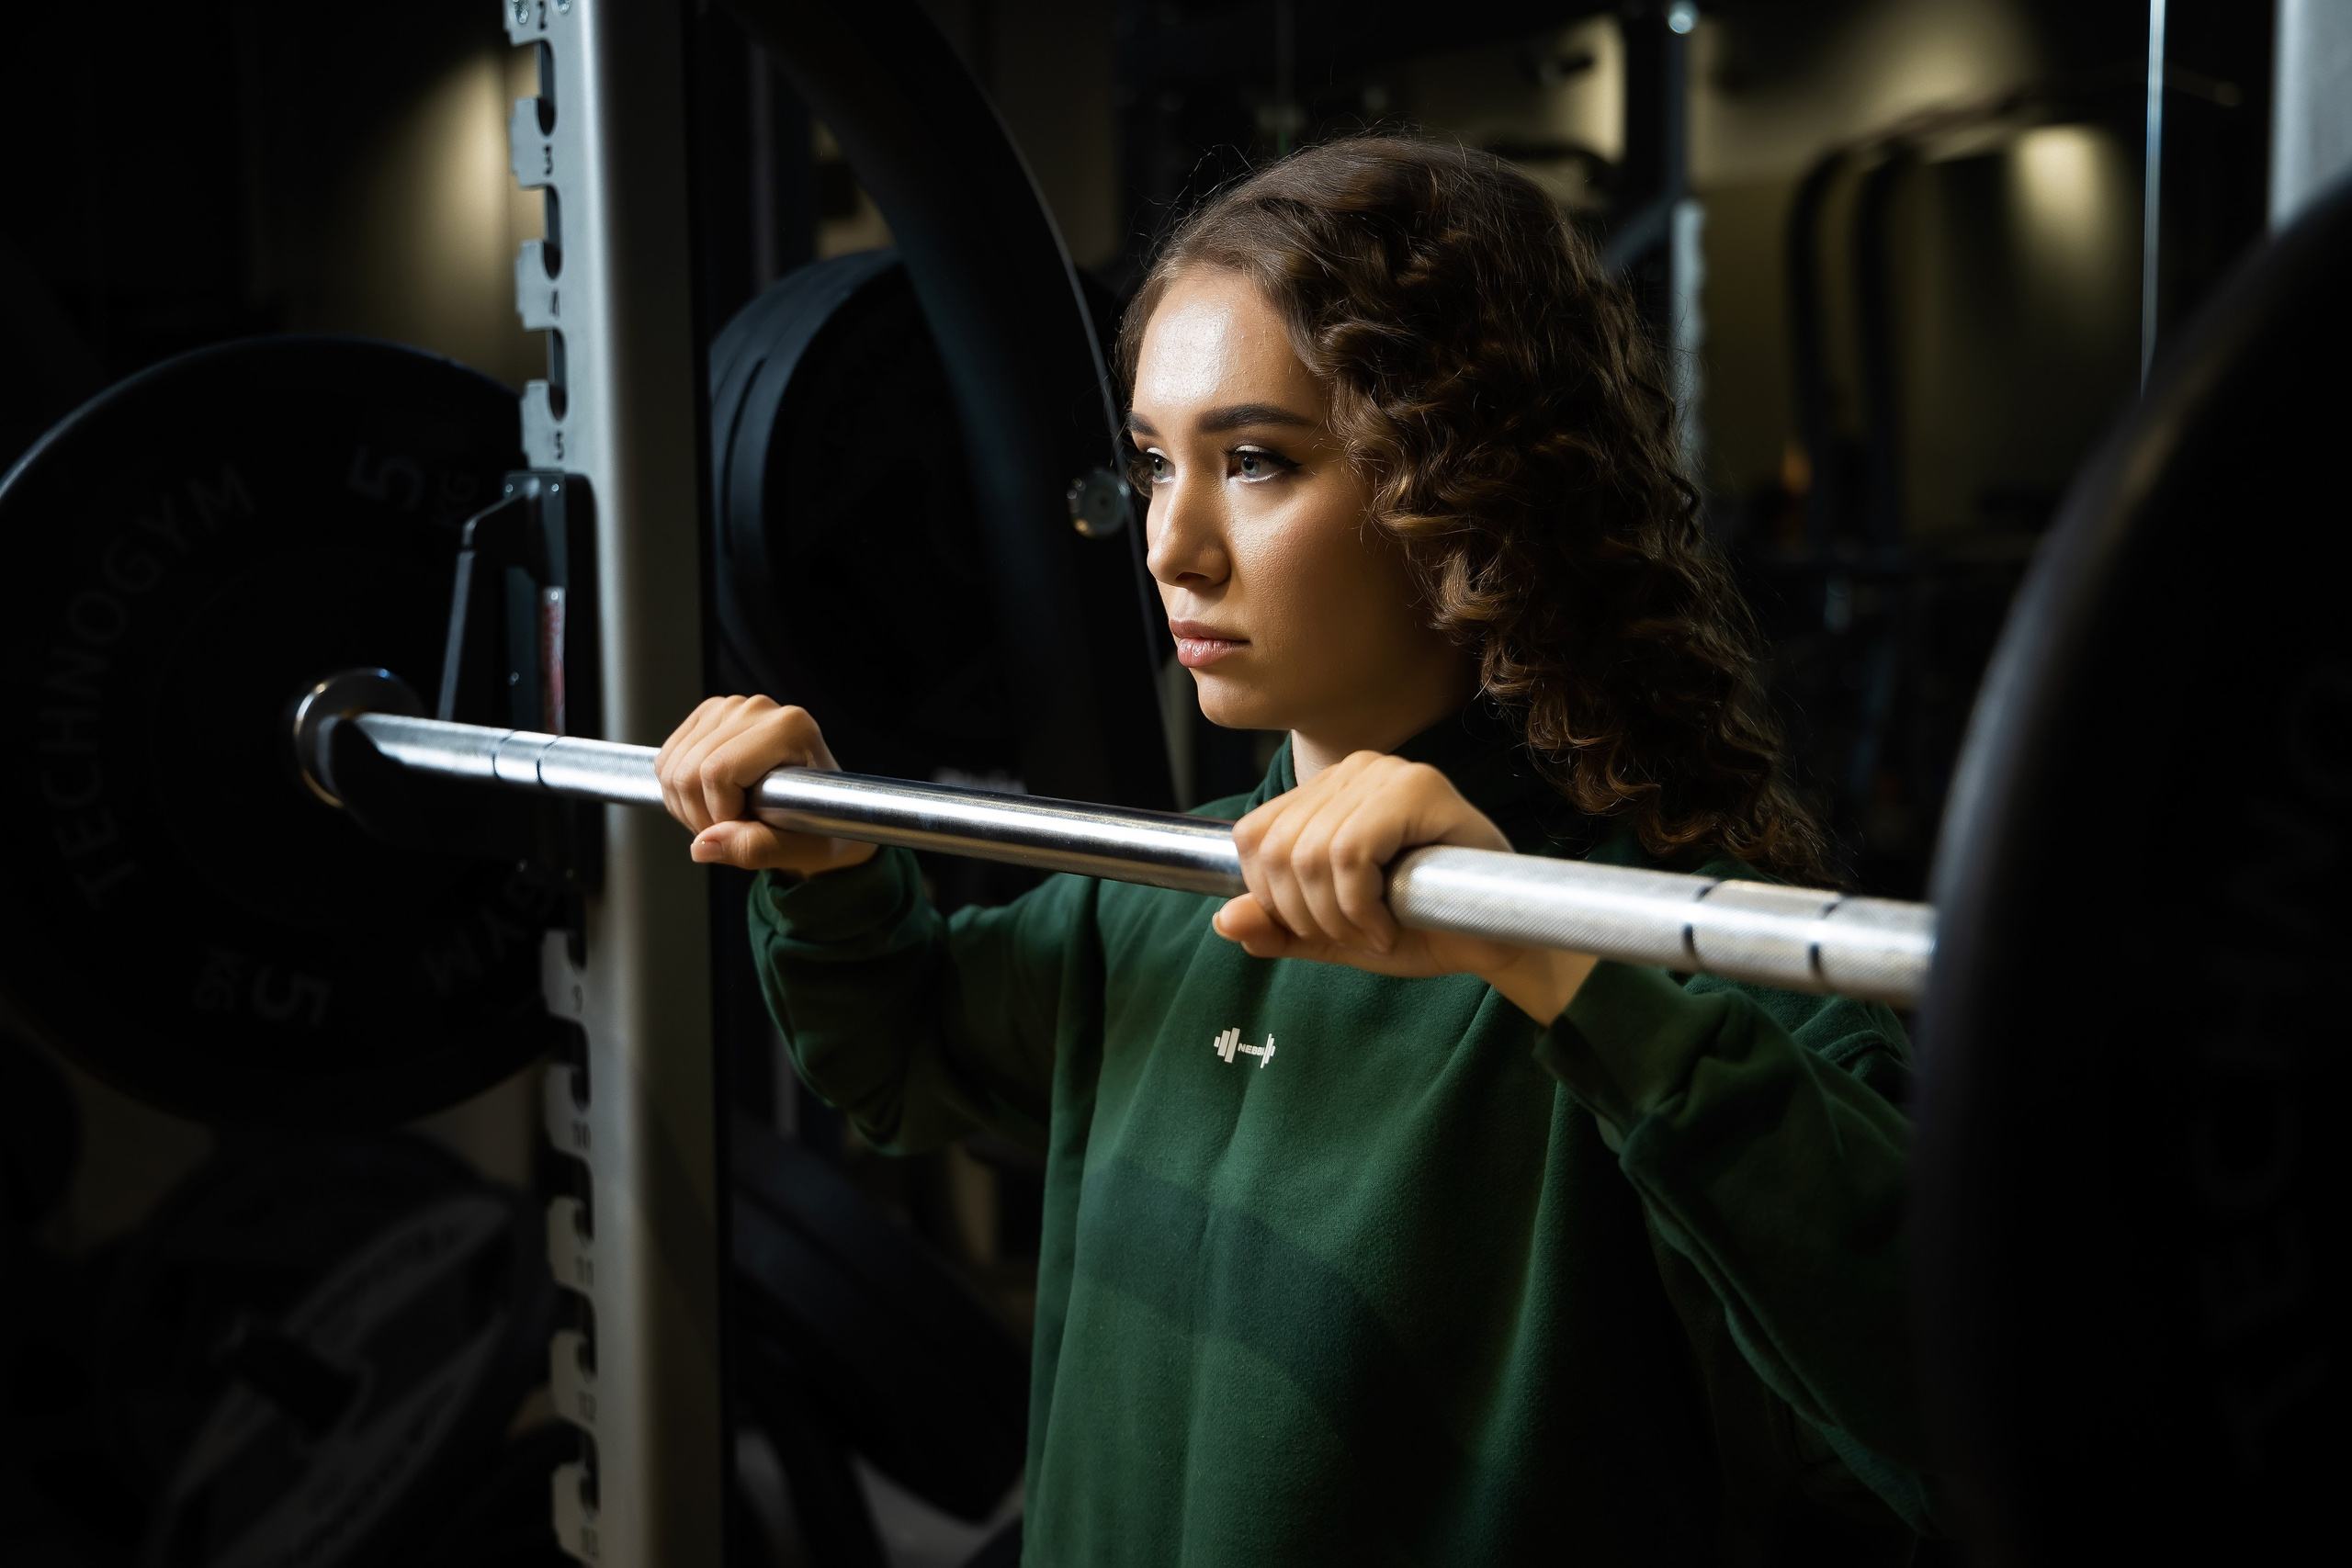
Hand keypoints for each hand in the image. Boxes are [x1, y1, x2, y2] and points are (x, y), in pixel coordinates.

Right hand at [652, 696, 877, 875]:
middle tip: (733, 830)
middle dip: (701, 816)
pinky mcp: (708, 716)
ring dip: (688, 807)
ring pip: (672, 768)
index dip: (721, 814)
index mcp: (790, 728)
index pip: (717, 773)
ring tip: (726, 818)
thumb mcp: (803, 850)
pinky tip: (710, 802)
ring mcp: (730, 708)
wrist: (823, 811)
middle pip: (689, 771)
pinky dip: (678, 793)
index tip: (747, 829)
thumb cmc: (821, 829)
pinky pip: (666, 761)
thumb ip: (757, 848)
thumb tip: (703, 845)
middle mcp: (758, 708)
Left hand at [1212, 751, 1596, 1022]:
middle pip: (1276, 850)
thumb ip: (1280, 929)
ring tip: (1375, 930)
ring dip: (1337, 916)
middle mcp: (1352, 769)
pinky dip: (1360, 905)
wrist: (1498, 940)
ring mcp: (1387, 772)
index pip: (1252, 836)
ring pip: (1309, 854)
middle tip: (1352, 935)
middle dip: (1304, 915)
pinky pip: (1350, 853)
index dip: (1270, 897)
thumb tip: (1224, 919)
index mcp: (1325, 791)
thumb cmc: (1421, 926)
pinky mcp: (1419, 788)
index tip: (1318, 927)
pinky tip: (1388, 923)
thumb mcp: (1334, 933)